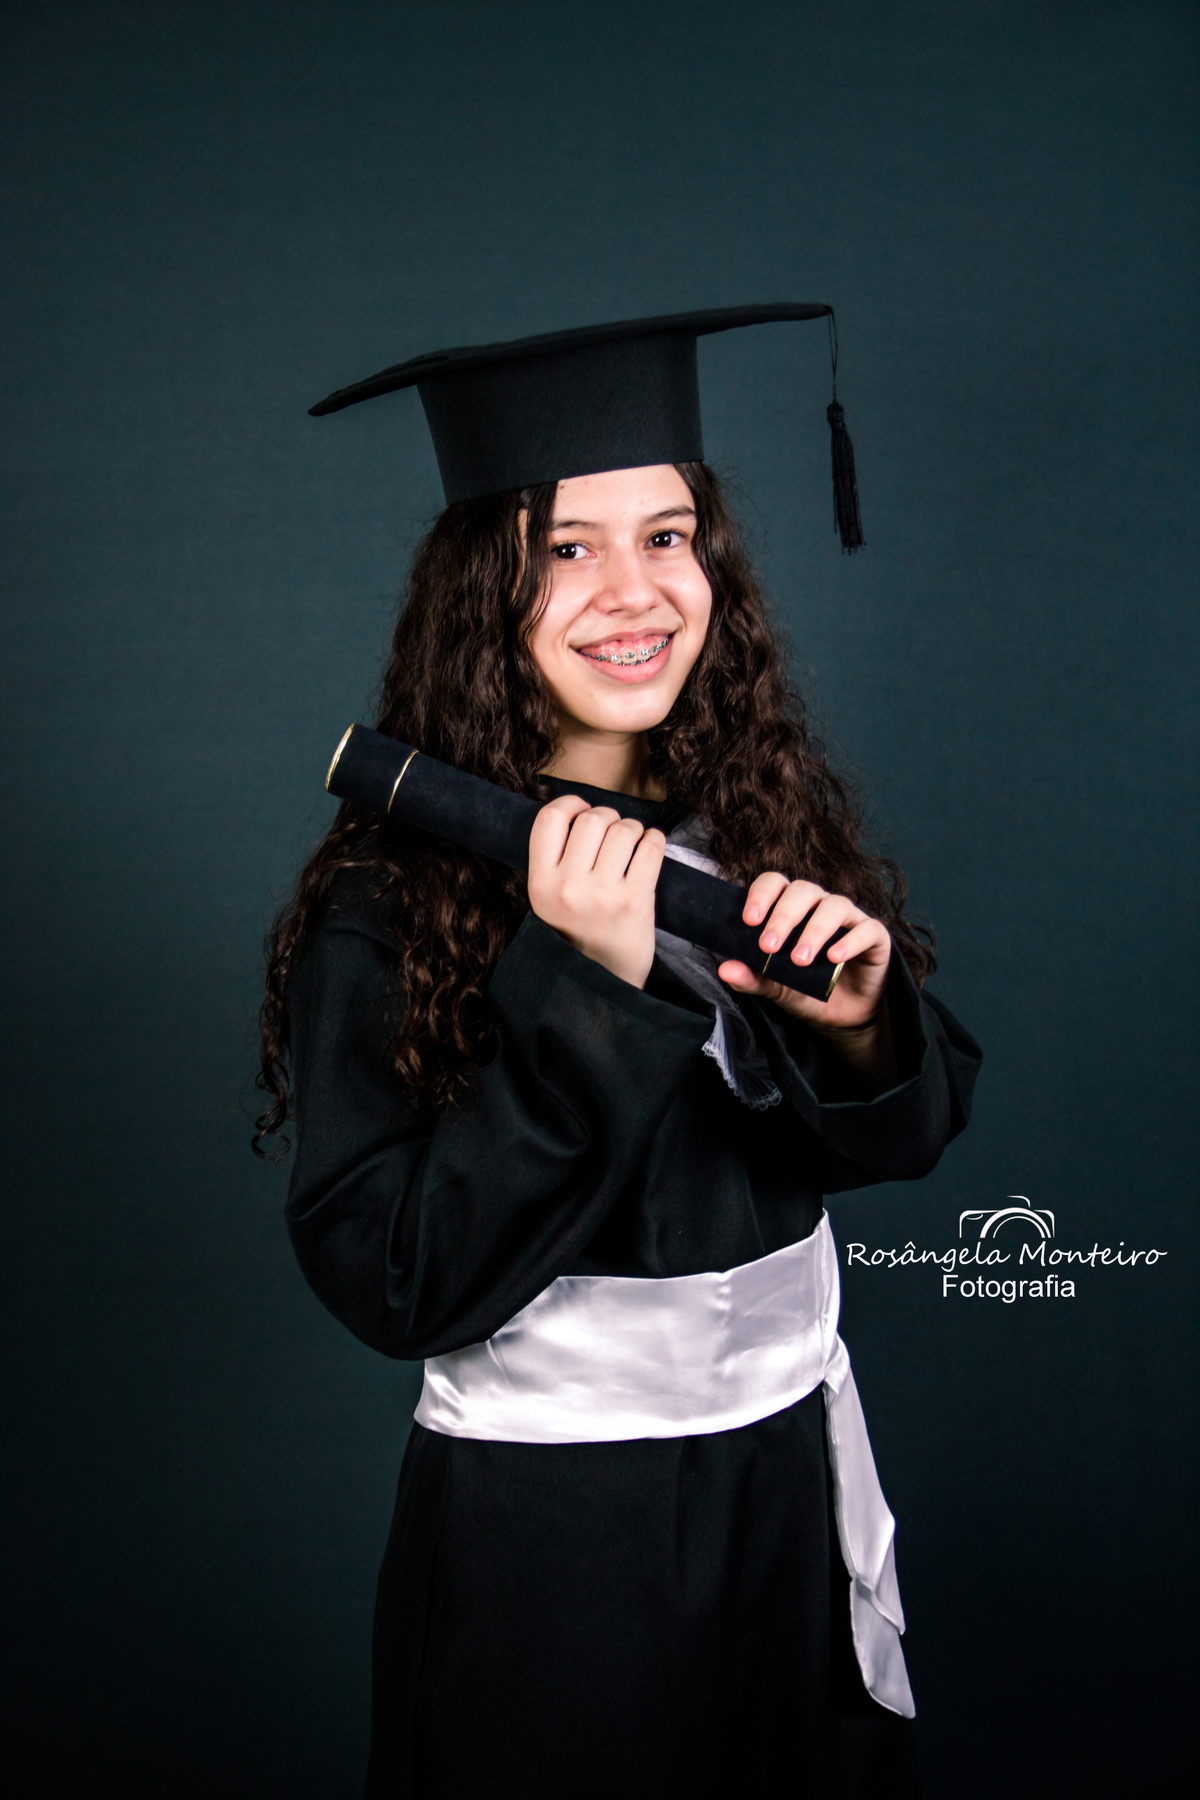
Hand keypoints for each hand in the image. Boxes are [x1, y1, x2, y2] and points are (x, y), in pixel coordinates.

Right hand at [527, 795, 664, 988]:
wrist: (605, 982)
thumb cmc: (579, 934)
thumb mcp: (548, 901)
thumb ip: (555, 861)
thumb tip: (579, 811)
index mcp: (540, 884)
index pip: (550, 818)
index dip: (570, 804)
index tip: (582, 811)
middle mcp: (568, 887)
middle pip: (592, 818)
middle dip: (608, 817)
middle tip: (613, 833)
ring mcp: (603, 895)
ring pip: (623, 829)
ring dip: (633, 829)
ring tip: (633, 844)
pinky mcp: (636, 902)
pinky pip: (651, 848)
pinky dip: (654, 840)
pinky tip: (650, 847)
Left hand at [717, 875, 896, 1088]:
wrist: (841, 1019)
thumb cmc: (806, 991)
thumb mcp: (775, 987)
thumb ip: (751, 977)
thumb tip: (724, 969)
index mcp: (791, 907)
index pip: (775, 883)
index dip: (761, 895)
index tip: (749, 920)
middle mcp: (820, 905)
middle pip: (803, 891)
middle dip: (783, 916)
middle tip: (769, 946)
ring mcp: (850, 918)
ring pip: (834, 906)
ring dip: (814, 930)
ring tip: (800, 959)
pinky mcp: (875, 937)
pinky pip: (867, 929)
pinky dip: (850, 941)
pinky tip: (834, 957)